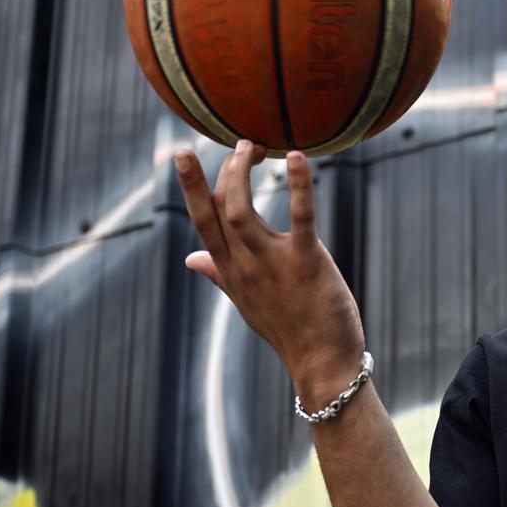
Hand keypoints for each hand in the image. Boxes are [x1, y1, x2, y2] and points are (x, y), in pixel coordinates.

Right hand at [175, 140, 365, 396]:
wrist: (322, 363)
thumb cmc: (288, 329)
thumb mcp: (246, 301)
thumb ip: (219, 274)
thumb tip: (191, 259)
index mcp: (231, 272)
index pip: (202, 222)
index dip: (192, 187)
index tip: (184, 155)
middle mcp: (245, 266)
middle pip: (217, 212)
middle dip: (220, 173)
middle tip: (240, 142)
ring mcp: (273, 265)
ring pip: (241, 213)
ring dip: (241, 175)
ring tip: (252, 146)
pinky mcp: (307, 263)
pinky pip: (301, 219)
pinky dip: (299, 186)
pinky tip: (298, 158)